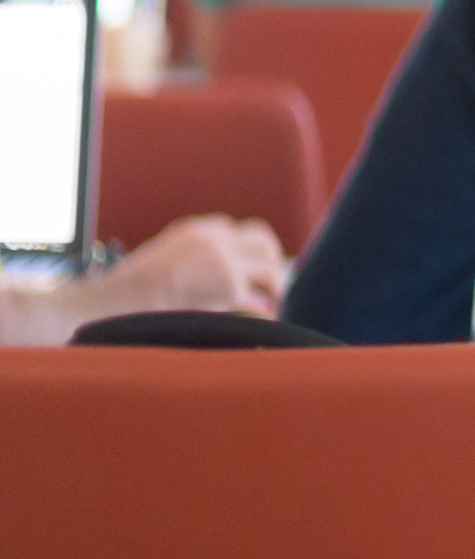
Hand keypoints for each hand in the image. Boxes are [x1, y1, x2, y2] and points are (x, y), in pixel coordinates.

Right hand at [86, 217, 290, 318]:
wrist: (117, 303)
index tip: (258, 271)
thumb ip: (195, 258)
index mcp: (201, 231)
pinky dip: (264, 317)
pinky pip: (260, 303)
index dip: (255, 254)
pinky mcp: (229, 288)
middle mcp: (217, 240)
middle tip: (274, 289)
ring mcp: (225, 262)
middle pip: (265, 245)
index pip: (244, 232)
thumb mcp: (166, 257)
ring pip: (270, 271)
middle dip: (274, 266)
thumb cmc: (132, 290)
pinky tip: (259, 327)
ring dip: (274, 291)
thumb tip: (219, 275)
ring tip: (271, 308)